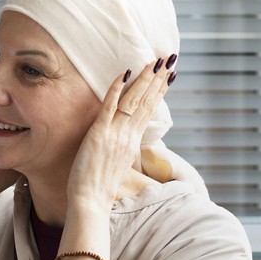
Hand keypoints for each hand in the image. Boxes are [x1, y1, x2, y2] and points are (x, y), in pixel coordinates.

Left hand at [68, 58, 171, 210]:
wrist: (91, 201)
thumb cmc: (100, 187)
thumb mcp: (118, 164)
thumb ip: (124, 148)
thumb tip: (126, 140)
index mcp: (133, 142)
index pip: (150, 110)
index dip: (160, 91)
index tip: (169, 74)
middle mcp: (127, 136)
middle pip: (147, 102)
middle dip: (158, 78)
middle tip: (170, 58)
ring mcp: (114, 134)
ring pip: (133, 101)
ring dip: (144, 79)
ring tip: (154, 61)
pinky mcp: (98, 135)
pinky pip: (108, 108)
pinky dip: (115, 90)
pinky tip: (123, 74)